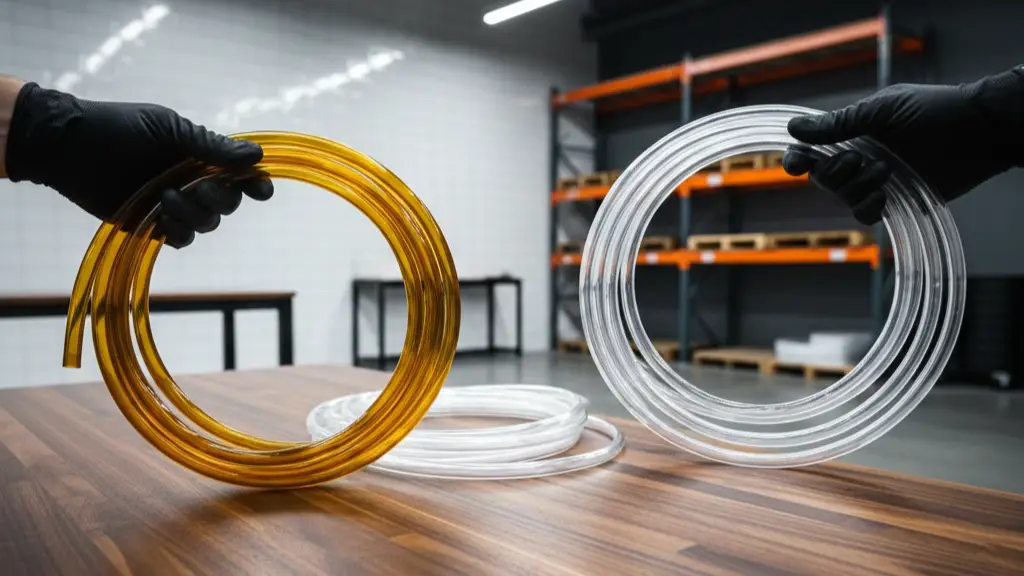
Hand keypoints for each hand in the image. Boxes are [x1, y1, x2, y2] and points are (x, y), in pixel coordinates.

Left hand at [5, 82, 272, 247]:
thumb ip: (210, 145)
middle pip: (229, 203)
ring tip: (164, 198)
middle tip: (196, 188)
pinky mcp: (153, 225)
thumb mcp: (168, 128)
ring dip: (192, 214)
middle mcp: (193, 182)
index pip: (241, 174)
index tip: (261, 191)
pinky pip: (181, 239)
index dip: (256, 184)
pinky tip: (158, 217)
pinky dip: (176, 231)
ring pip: (207, 223)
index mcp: (201, 156)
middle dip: (219, 198)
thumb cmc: (118, 128)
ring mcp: (174, 205)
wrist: (69, 147)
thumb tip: (256, 156)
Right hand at [782, 68, 1023, 224]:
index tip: (795, 166)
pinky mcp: (893, 201)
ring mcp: (874, 181)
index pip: (811, 151)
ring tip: (886, 170)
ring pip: (842, 197)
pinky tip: (884, 195)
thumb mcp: (883, 110)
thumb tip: (794, 128)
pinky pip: (864, 215)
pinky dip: (868, 207)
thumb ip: (840, 123)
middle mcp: (859, 159)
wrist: (978, 133)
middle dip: (834, 172)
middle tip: (858, 158)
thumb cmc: (934, 111)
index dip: (797, 160)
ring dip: (858, 186)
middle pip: (822, 178)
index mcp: (852, 134)